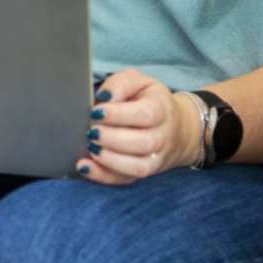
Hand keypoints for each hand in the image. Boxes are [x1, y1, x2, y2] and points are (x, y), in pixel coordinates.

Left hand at [75, 69, 200, 184]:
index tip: (96, 111)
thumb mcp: (138, 81)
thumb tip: (103, 98)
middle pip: (143, 143)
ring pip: (137, 167)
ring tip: (90, 148)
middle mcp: (162, 137)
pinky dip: (104, 176)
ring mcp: (155, 159)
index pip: (145, 115)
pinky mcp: (143, 172)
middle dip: (113, 139)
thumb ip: (120, 84)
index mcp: (162, 109)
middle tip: (91, 131)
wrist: (177, 127)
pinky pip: (126, 180)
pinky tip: (86, 166)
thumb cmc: (148, 99)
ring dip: (110, 160)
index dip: (119, 115)